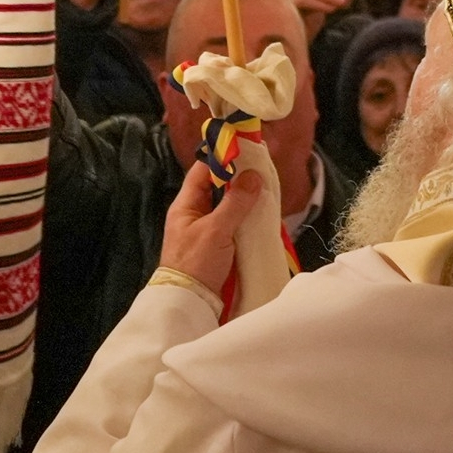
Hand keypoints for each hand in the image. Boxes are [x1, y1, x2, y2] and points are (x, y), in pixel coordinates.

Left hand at [159, 164, 262, 295]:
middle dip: (239, 180)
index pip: (202, 172)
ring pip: (228, 207)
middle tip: (262, 171)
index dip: (221, 158)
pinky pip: (234, 225)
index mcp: (186, 205)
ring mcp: (207, 231)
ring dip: (245, 201)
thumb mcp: (216, 230)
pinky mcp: (218, 247)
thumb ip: (235, 203)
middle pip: (217, 188)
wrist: (190, 303)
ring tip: (267, 191)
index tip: (244, 149)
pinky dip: (247, 220)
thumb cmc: (196, 263)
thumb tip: (253, 176)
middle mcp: (195, 214)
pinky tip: (263, 217)